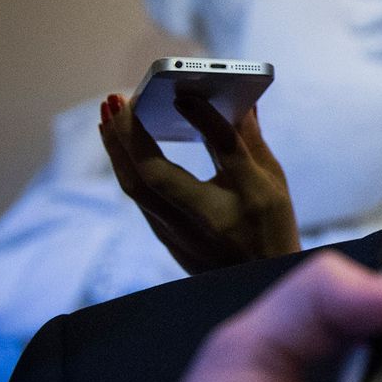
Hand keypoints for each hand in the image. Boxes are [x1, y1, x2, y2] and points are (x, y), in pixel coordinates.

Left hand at [99, 93, 302, 272]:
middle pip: (150, 176)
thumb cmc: (272, 229)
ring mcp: (180, 238)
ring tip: (109, 114)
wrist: (263, 286)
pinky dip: (127, 166)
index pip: (223, 153)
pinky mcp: (167, 241)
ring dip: (117, 148)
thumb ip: (248, 141)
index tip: (184, 95)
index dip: (205, 122)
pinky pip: (140, 199)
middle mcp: (207, 224)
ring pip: (135, 188)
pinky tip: (122, 146)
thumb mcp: (272, 184)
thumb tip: (240, 101)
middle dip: (127, 134)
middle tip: (114, 98)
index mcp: (248, 202)